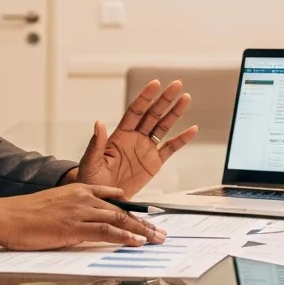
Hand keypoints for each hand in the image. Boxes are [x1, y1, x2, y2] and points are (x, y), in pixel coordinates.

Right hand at [0, 183, 167, 250]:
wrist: (6, 216)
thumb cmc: (25, 214)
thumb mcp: (54, 205)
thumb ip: (74, 211)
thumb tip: (85, 225)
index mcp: (79, 189)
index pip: (114, 198)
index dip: (133, 209)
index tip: (148, 216)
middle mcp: (83, 197)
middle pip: (122, 211)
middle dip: (144, 223)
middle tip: (160, 232)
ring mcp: (80, 211)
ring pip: (119, 220)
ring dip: (141, 231)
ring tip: (156, 239)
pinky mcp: (74, 227)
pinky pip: (105, 232)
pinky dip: (124, 237)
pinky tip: (136, 242)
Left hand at [76, 80, 198, 196]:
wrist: (103, 200)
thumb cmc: (92, 180)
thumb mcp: (90, 162)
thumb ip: (96, 144)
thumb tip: (98, 123)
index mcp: (120, 135)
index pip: (135, 111)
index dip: (145, 97)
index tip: (155, 84)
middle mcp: (135, 138)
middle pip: (152, 114)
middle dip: (164, 99)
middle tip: (176, 84)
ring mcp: (146, 149)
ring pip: (163, 127)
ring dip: (174, 113)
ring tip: (185, 98)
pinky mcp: (154, 163)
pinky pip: (170, 148)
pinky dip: (182, 139)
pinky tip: (192, 129)